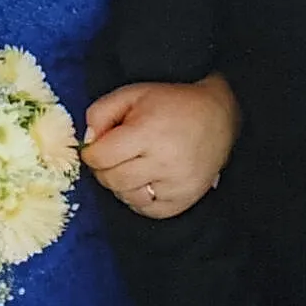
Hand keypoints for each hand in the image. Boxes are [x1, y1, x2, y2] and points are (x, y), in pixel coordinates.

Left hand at [82, 73, 237, 219]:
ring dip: (122, 184)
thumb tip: (88, 143)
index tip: (99, 146)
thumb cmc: (170, 105)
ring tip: (134, 166)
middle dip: (105, 169)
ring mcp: (177, 183)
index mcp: (147, 133)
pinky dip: (140, 199)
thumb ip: (99, 113)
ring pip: (127, 197)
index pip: (100, 157)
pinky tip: (146, 180)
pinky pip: (148, 210)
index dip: (92, 152)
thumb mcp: (131, 94)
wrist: (217, 115)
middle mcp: (164, 162)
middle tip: (115, 156)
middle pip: (111, 179)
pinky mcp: (186, 198)